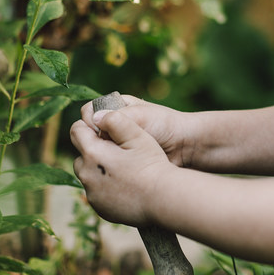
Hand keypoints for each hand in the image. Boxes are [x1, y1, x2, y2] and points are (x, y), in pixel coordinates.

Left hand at [70, 108, 168, 226]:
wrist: (162, 199)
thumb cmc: (151, 165)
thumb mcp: (137, 135)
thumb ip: (115, 120)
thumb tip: (97, 115)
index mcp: (92, 153)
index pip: (76, 130)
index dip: (89, 126)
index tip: (105, 130)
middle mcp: (86, 175)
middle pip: (80, 155)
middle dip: (92, 150)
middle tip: (116, 150)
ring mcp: (92, 194)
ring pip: (87, 175)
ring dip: (98, 169)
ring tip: (121, 168)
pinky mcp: (100, 208)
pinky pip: (96, 193)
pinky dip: (105, 188)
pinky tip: (125, 185)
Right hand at [79, 96, 193, 166]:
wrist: (185, 146)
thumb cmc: (165, 124)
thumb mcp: (140, 115)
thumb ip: (116, 117)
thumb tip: (93, 121)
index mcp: (116, 107)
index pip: (89, 111)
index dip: (89, 119)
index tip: (97, 128)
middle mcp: (112, 124)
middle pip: (88, 130)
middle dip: (92, 138)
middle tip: (104, 144)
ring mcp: (115, 143)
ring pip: (94, 148)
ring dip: (98, 152)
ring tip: (110, 156)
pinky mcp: (120, 159)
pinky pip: (105, 162)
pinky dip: (105, 164)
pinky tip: (112, 167)